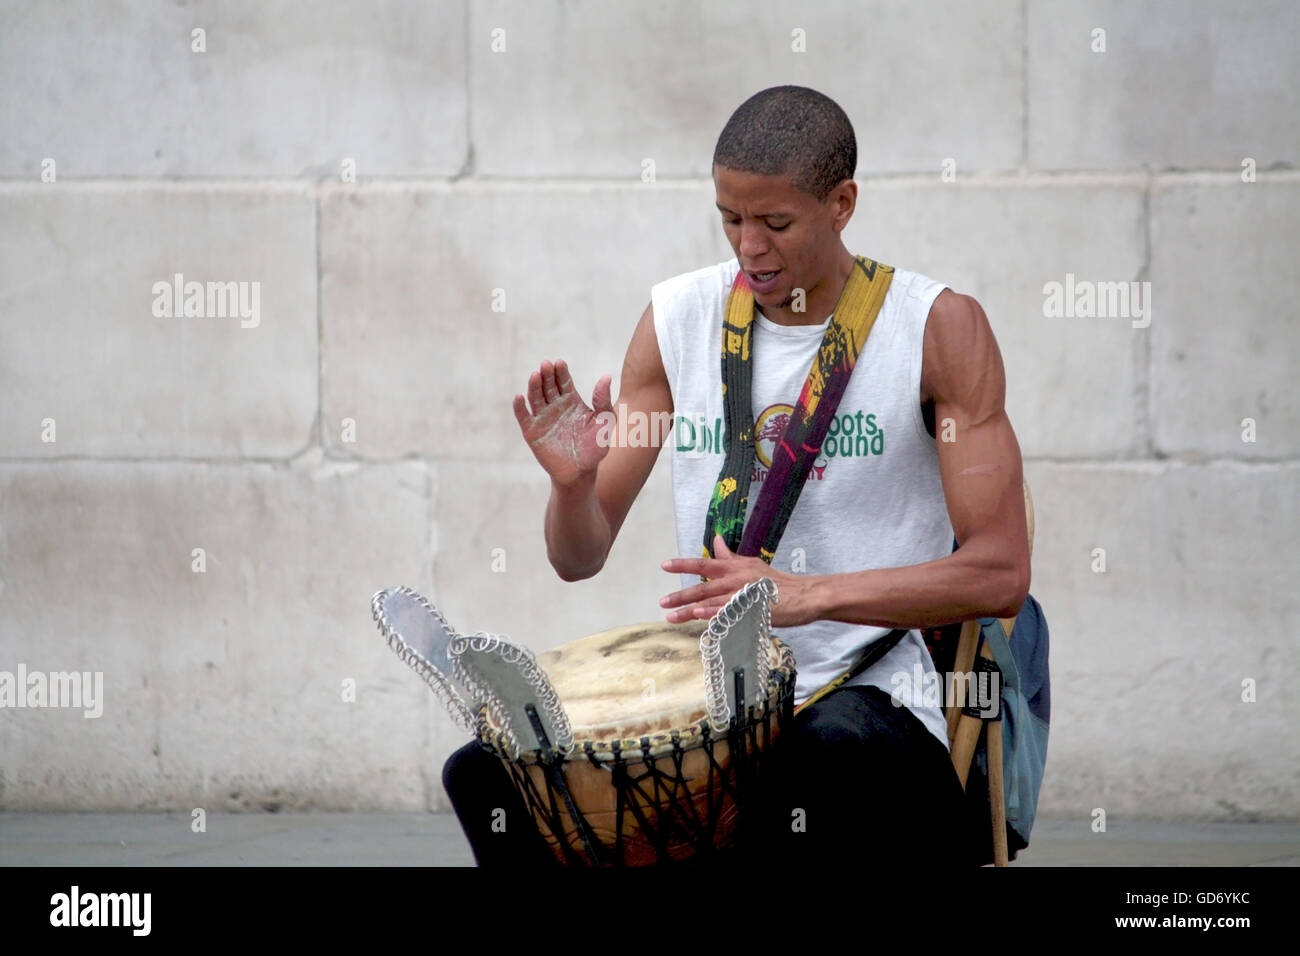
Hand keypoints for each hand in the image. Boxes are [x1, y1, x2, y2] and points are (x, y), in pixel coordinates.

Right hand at [513, 359, 613, 487]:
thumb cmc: (595, 447)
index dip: (561, 371)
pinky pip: (523, 417)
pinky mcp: (532, 432)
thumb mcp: (604, 422)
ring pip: (535, 397)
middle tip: (546, 365)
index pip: (563, 381)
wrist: (582, 473)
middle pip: (548, 385)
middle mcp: (554, 406)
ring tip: (535, 375)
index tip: (560, 363)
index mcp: (571, 400)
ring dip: (534, 386)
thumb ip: (603, 400)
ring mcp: (542, 418)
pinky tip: (519, 397)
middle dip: (546, 375)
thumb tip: (606, 377)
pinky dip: (520, 407)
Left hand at [659, 534, 821, 627]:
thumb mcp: (751, 564)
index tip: (664, 565)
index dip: (683, 564)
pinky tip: (701, 617)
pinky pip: (728, 613)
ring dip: (689, 610)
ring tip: (671, 616)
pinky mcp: (751, 611)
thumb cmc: (777, 581)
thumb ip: (730, 556)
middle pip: (703, 586)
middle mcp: (735, 579)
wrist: (804, 595)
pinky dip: (713, 614)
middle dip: (680, 595)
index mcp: (735, 567)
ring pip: (710, 602)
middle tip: (662, 601)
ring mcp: (742, 595)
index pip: (704, 563)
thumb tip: (715, 541)